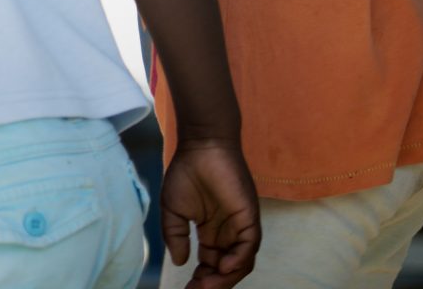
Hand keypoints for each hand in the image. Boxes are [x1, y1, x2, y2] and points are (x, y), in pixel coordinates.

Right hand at [159, 138, 260, 286]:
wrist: (201, 147)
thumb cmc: (186, 173)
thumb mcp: (173, 209)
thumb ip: (175, 236)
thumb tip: (180, 262)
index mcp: (211, 232)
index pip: (209, 264)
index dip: (200, 279)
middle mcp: (228, 234)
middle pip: (225, 269)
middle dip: (212, 284)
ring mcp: (240, 227)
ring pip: (240, 263)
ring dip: (225, 278)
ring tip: (206, 287)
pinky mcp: (249, 219)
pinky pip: (249, 247)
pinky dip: (238, 261)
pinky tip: (223, 268)